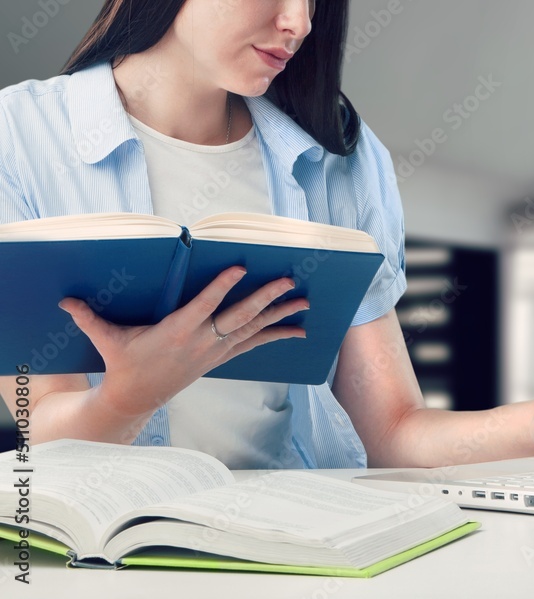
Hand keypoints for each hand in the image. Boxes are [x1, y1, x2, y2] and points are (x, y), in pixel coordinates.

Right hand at [58, 266, 307, 418]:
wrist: (137, 397)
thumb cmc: (123, 363)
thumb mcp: (106, 339)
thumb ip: (89, 317)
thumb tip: (64, 299)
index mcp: (176, 331)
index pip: (204, 306)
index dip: (222, 287)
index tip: (239, 268)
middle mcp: (201, 342)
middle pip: (239, 317)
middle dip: (265, 298)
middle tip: (287, 280)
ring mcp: (214, 351)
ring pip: (253, 330)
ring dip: (280, 315)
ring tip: (304, 301)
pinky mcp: (222, 358)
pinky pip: (254, 344)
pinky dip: (276, 335)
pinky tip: (299, 330)